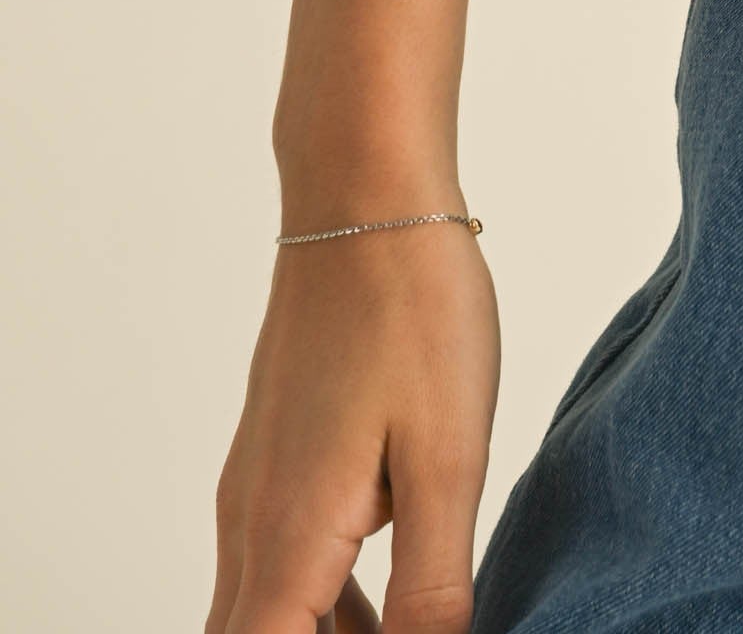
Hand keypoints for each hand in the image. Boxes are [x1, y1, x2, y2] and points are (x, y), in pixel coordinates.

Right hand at [207, 217, 499, 633]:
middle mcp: (251, 524)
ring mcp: (255, 486)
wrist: (365, 194)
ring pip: (262, 609)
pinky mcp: (276, 455)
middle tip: (409, 629)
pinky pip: (277, 563)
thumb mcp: (449, 458)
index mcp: (288, 540)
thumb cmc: (413, 309)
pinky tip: (386, 590)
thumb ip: (432, 584)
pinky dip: (321, 599)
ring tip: (408, 626)